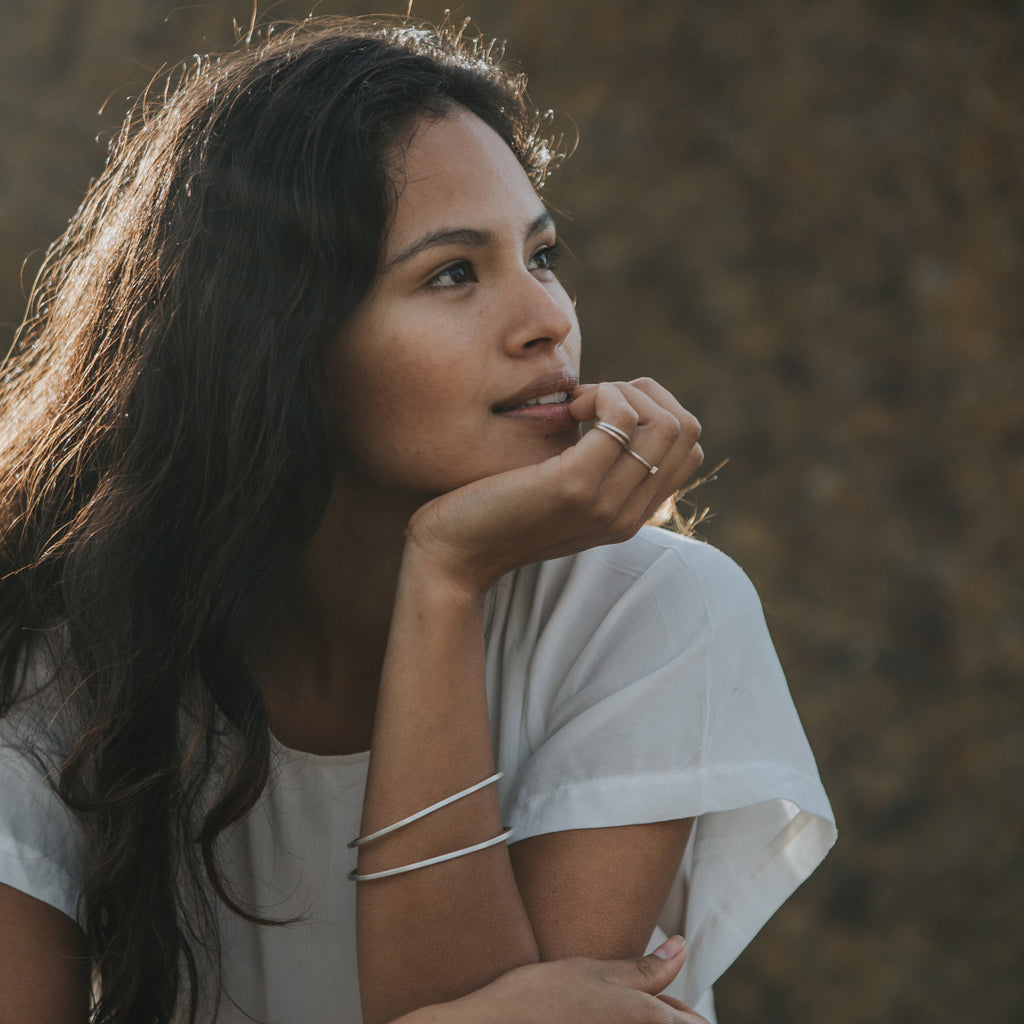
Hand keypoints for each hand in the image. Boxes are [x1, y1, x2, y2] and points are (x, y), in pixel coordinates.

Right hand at [396, 935, 708, 1023]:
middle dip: (665, 1016)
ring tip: (603, 1012)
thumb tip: (682, 945)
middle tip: (623, 1005)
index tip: (661, 1000)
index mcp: (647, 1019)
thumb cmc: (538, 995)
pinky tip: (590, 1021)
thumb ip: (645, 967)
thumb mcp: (593, 970)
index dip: (681, 1011)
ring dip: (640, 1023)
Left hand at [405, 379, 702, 592]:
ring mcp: (606, 504)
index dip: (654, 410)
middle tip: (589, 401)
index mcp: (630, 515)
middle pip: (685, 429)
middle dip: (642, 394)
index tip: (602, 411)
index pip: (689, 448)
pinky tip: (567, 407)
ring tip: (577, 404)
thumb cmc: (496, 509)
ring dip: (621, 392)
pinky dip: (601, 395)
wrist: (452, 555)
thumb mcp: (560, 487)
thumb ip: (596, 465)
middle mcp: (628, 515)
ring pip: (663, 422)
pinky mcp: (574, 488)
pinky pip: (621, 420)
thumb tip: (618, 406)